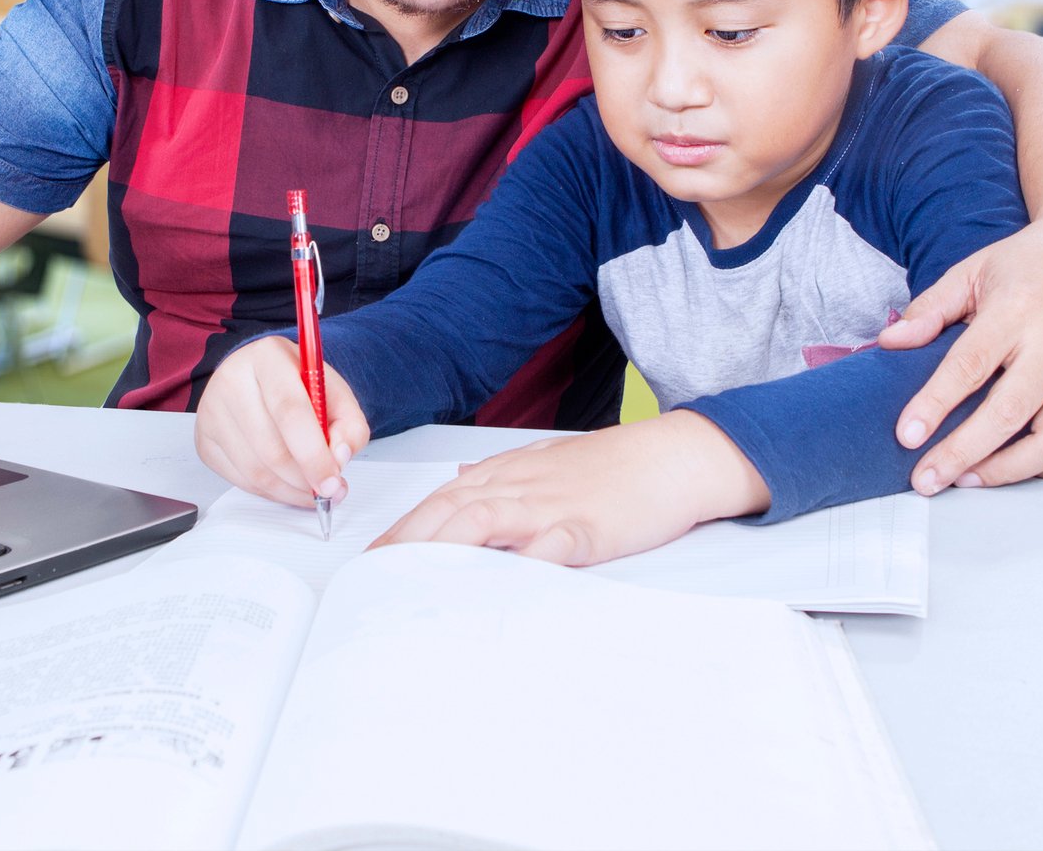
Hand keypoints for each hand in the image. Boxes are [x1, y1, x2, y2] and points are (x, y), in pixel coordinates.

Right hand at [195, 338, 369, 507]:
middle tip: (328, 489)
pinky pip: (240, 480)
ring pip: (255, 471)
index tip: (332, 481)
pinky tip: (288, 483)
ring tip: (312, 488)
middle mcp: (231, 379)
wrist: (262, 379)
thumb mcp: (335, 394)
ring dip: (290, 490)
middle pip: (270, 448)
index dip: (313, 453)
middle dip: (305, 479)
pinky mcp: (204, 440)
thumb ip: (350, 426)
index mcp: (267, 357)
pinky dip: (271, 492)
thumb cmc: (299, 386)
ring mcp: (211, 411)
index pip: (289, 411)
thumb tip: (339, 459)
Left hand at [369, 411, 769, 564]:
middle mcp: (517, 487)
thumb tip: (459, 482)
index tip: (372, 561)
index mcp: (505, 475)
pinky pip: (548, 545)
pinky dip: (519, 563)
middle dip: (405, 545)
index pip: (438, 503)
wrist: (670, 456)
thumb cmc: (609, 467)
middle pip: (447, 512)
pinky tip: (497, 585)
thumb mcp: (544, 464)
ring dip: (442, 550)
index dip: (402, 531)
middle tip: (373, 580)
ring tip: (411, 582)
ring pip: (483, 521)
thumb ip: (498, 476)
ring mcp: (551, 506)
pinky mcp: (587, 527)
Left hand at [881, 215, 1042, 492]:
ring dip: (1009, 471)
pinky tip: (1016, 470)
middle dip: (963, 454)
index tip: (906, 436)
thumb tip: (890, 342)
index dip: (935, 404)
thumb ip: (930, 309)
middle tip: (926, 480)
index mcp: (1018, 311)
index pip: (970, 366)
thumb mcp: (972, 271)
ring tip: (967, 479)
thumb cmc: (1031, 263)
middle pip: (1011, 414)